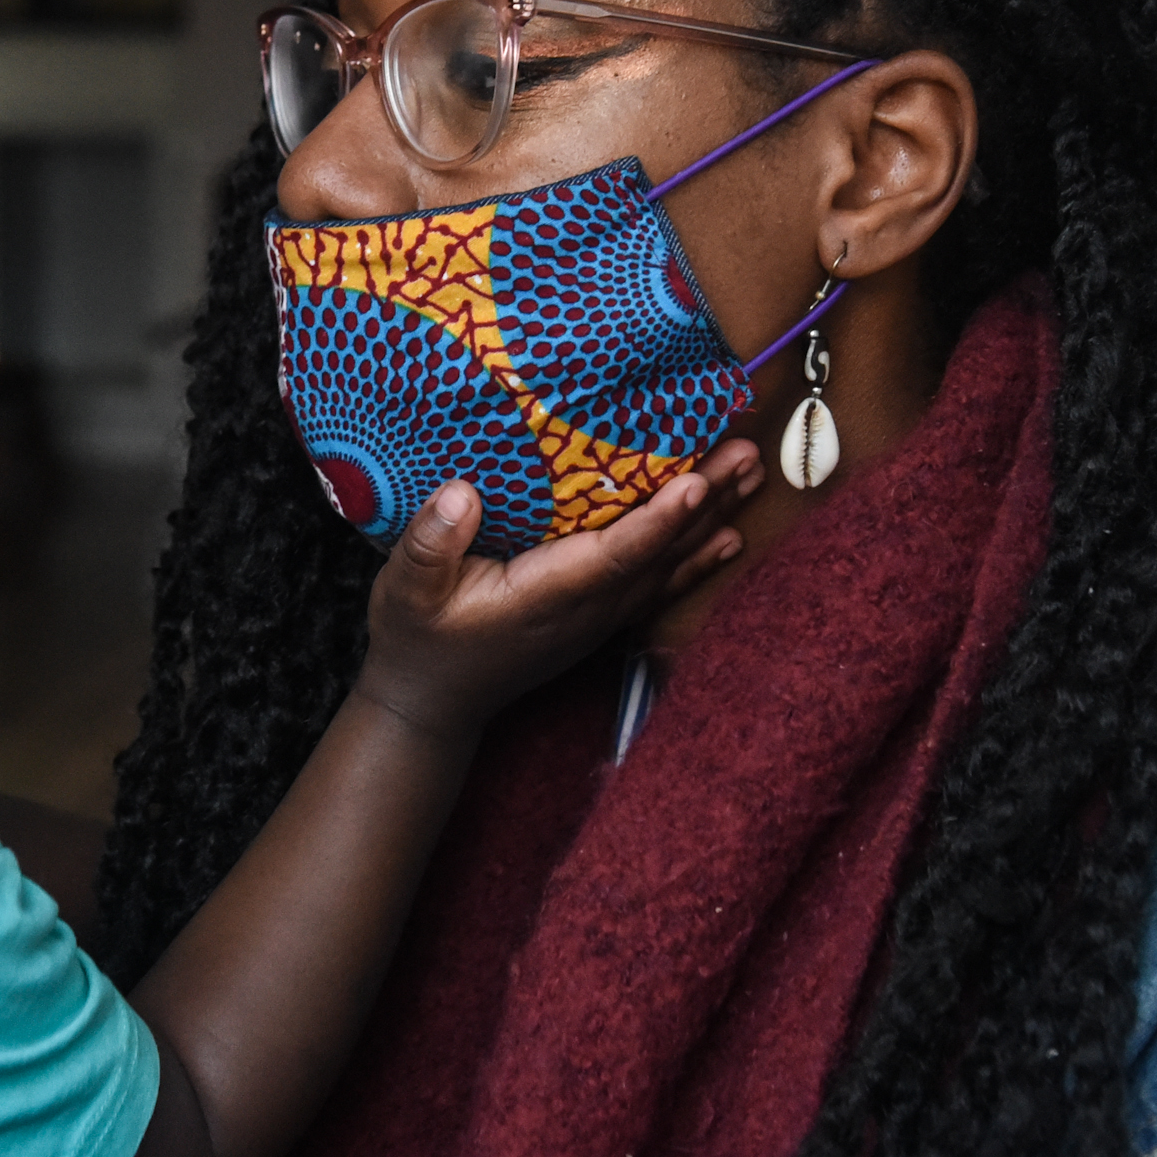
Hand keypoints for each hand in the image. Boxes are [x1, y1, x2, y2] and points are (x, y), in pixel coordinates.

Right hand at [354, 440, 761, 745]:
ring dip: (712, 518)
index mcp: (543, 597)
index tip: (692, 483)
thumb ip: (428, 545)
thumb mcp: (404, 590)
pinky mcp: (596, 618)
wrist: (430, 703)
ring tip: (752, 472)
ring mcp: (596, 618)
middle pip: (658, 553)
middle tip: (747, 453)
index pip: (613, 556)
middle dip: (705, 502)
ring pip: (666, 564)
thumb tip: (459, 495)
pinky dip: (697, 558)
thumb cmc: (416, 639)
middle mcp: (584, 610)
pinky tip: (730, 536)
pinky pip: (658, 584)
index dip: (656, 520)